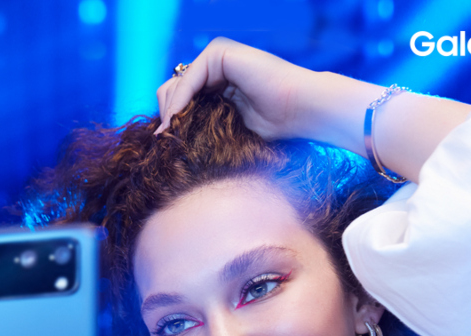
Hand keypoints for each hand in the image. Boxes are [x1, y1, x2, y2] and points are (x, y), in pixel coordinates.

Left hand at [155, 37, 316, 140]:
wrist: (303, 109)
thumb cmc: (278, 126)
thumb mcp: (231, 129)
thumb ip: (204, 126)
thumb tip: (168, 140)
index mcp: (219, 83)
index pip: (181, 100)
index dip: (172, 122)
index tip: (166, 147)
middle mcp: (216, 67)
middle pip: (172, 90)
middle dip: (167, 117)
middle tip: (167, 143)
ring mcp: (218, 57)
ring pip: (176, 85)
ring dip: (171, 112)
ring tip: (172, 136)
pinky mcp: (220, 53)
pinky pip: (188, 79)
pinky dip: (180, 102)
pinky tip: (178, 121)